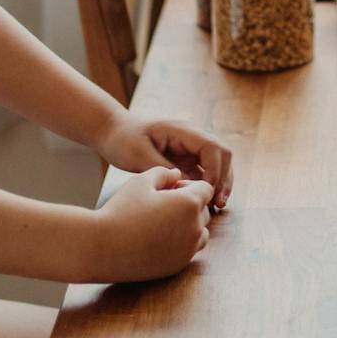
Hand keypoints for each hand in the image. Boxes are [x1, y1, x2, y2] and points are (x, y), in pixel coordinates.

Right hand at [90, 166, 214, 281]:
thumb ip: (164, 173)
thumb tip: (177, 174)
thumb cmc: (120, 210)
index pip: (206, 189)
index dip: (189, 186)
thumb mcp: (141, 181)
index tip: (169, 189)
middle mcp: (195, 228)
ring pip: (200, 233)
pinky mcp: (177, 266)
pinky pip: (188, 251)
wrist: (102, 248)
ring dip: (188, 225)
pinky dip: (180, 243)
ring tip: (162, 222)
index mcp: (190, 204)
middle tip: (163, 205)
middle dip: (190, 205)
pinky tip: (157, 238)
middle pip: (204, 211)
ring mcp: (187, 250)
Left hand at [96, 113, 234, 210]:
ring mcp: (190, 149)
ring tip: (216, 206)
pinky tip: (204, 202)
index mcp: (182, 131)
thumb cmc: (123, 139)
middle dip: (224, 178)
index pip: (212, 147)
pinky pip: (205, 172)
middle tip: (219, 203)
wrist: (113, 132)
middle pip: (222, 154)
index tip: (206, 191)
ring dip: (219, 183)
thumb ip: (161, 168)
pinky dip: (207, 187)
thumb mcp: (138, 155)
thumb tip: (184, 185)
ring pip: (217, 164)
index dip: (215, 170)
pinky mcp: (185, 160)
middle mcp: (191, 138)